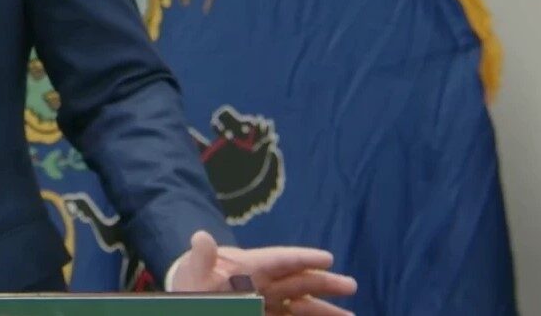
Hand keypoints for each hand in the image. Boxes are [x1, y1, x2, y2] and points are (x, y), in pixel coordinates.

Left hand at [169, 230, 357, 314]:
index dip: (301, 258)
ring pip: (300, 305)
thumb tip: (200, 236)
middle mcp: (264, 285)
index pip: (279, 260)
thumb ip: (202, 258)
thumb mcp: (195, 271)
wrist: (194, 299)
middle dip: (324, 283)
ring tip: (351, 315)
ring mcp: (267, 304)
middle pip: (297, 282)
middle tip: (351, 285)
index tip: (327, 258)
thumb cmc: (194, 282)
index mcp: (249, 267)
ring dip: (323, 310)